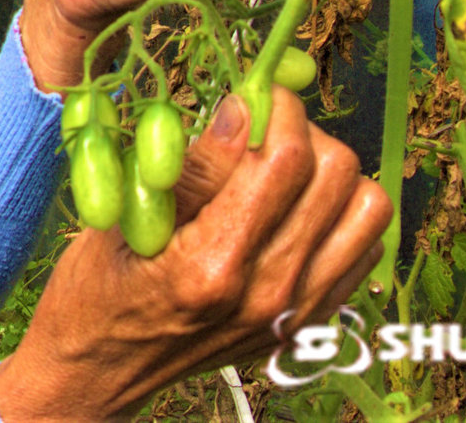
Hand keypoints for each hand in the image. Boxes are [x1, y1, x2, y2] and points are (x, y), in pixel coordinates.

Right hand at [0, 86, 392, 421]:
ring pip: (369, 207)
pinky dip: (342, 213)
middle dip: (303, 131)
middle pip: (337, 174)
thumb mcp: (122, 218)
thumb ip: (192, 168)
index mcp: (213, 265)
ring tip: (283, 166)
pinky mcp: (309, 320)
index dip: (275, 107)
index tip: (250, 93)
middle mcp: (268, 292)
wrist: (100, 372)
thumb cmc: (96, 290)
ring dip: (332, 173)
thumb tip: (243, 107)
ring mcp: (296, 311)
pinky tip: (296, 207)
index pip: (285, 159)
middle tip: (261, 127)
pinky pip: (366, 247)